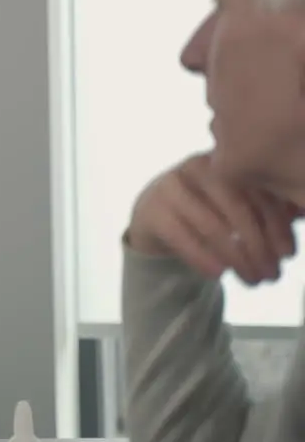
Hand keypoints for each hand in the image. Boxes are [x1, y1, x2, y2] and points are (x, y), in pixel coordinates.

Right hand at [126, 153, 298, 283]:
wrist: (153, 215)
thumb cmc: (207, 209)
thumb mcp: (236, 204)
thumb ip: (268, 210)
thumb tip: (300, 222)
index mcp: (225, 161)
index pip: (259, 192)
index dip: (278, 225)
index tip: (288, 255)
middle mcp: (197, 167)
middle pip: (237, 209)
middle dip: (259, 247)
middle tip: (272, 275)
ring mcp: (171, 187)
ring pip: (212, 226)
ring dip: (237, 258)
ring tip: (252, 280)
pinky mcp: (152, 211)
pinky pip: (183, 238)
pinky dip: (204, 258)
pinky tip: (220, 275)